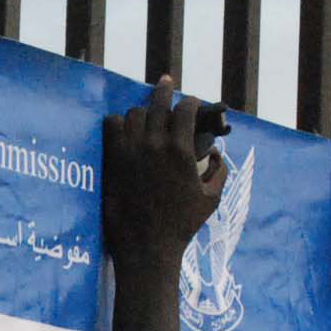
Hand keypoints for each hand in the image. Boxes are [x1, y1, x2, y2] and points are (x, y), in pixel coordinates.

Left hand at [101, 76, 226, 271]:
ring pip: (134, 113)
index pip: (185, 109)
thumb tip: (218, 154)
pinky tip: (122, 127)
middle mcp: (155, 145)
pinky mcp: (112, 161)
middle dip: (164, 90)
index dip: (191, 102)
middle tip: (166, 83)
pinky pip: (111, 126)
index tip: (191, 102)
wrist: (147, 246)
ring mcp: (130, 151)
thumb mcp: (211, 200)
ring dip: (142, 111)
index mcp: (181, 151)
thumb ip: (219, 172)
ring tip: (146, 115)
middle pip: (158, 103)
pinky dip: (117, 123)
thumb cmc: (182, 226)